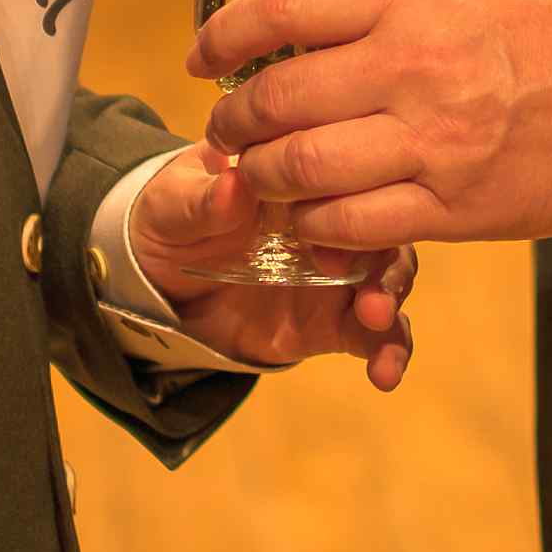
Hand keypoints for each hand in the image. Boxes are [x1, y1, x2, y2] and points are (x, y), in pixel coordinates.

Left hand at [124, 148, 418, 390]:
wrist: (160, 284)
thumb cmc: (173, 219)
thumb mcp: (173, 203)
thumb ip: (204, 200)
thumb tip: (233, 185)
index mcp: (303, 179)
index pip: (347, 177)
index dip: (352, 199)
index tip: (339, 231)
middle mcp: (334, 222)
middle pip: (382, 229)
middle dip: (385, 261)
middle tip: (373, 295)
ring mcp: (339, 274)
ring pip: (388, 279)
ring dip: (390, 301)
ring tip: (376, 324)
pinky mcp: (334, 321)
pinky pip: (373, 334)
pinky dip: (389, 351)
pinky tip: (386, 374)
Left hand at [195, 0, 551, 246]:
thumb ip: (392, 8)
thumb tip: (310, 24)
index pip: (284, 8)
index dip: (225, 35)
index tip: (204, 57)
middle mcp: (413, 65)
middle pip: (278, 98)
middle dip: (235, 124)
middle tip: (228, 134)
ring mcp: (433, 141)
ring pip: (302, 169)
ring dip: (266, 180)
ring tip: (263, 180)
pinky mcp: (455, 207)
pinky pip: (353, 224)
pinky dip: (317, 227)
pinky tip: (314, 220)